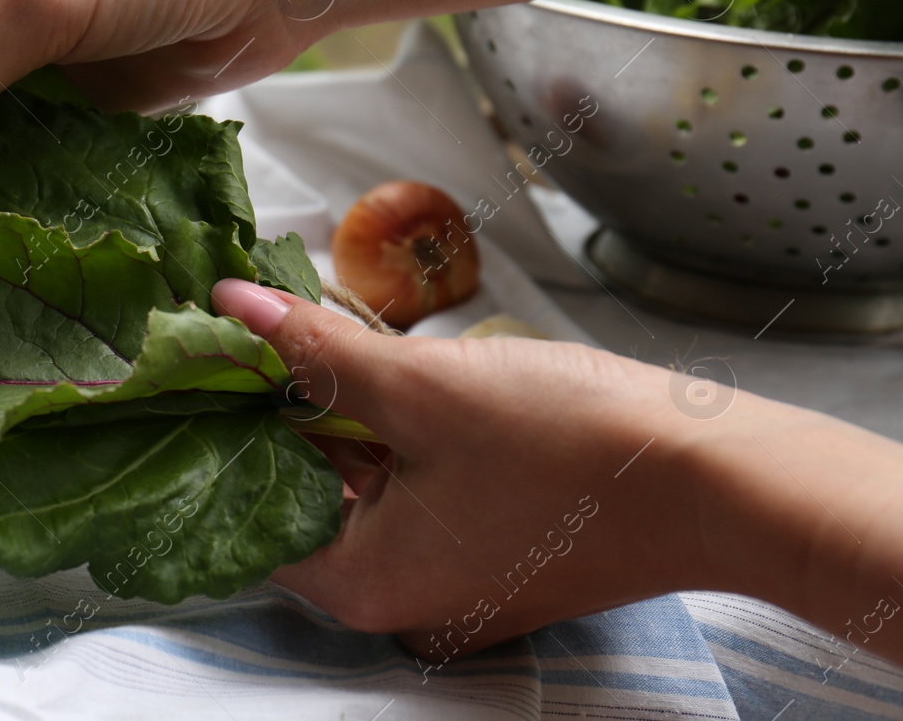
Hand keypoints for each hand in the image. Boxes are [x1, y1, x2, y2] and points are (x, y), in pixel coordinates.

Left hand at [209, 279, 902, 670]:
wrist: (713, 479)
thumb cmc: (564, 442)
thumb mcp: (420, 387)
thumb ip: (317, 351)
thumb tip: (229, 306)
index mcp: (363, 584)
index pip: (248, 518)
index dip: (217, 439)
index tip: (191, 372)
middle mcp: (397, 597)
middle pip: (299, 501)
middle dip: (272, 419)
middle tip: (234, 338)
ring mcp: (445, 576)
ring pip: (356, 491)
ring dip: (329, 420)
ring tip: (286, 340)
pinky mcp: (485, 545)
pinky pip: (407, 492)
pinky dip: (382, 438)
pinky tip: (362, 374)